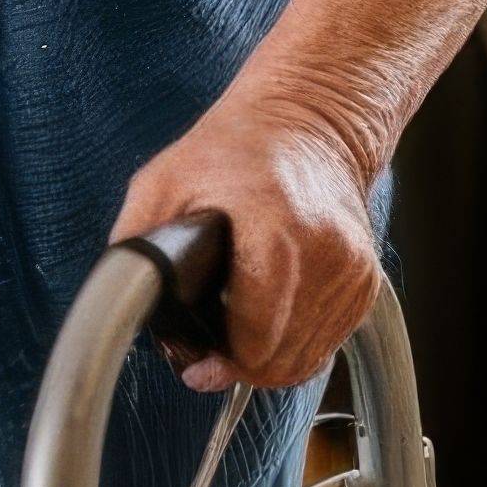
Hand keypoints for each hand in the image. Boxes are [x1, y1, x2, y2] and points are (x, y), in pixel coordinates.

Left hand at [111, 87, 383, 394]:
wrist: (310, 120)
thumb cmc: (237, 147)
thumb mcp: (164, 181)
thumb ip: (136, 244)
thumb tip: (120, 302)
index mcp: (274, 232)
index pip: (257, 340)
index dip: (221, 361)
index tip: (197, 363)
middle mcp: (325, 255)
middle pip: (281, 360)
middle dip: (239, 366)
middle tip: (210, 355)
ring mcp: (352, 271)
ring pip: (306, 361)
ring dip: (268, 360)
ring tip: (236, 337)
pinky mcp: (366, 283)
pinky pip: (327, 344)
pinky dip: (295, 344)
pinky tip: (268, 323)